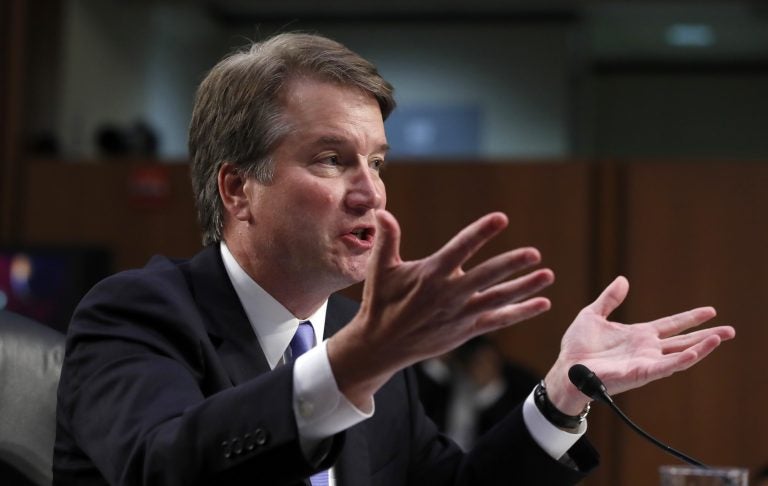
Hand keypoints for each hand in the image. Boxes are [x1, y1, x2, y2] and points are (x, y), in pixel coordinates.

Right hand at [328, 209, 554, 406]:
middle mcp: (449, 294)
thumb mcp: (380, 269)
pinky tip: (542, 303)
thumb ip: (387, 239)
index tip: (501, 218)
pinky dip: (521, 312)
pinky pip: (499, 320)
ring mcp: (460, 314)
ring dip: (524, 288)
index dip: (481, 232)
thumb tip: (382, 211)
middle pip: (486, 276)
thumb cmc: (380, 302)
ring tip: (548, 275)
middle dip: (511, 264)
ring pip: (498, 299)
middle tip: (534, 254)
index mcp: (430, 274)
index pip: (461, 248)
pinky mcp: (466, 330)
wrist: (381, 345)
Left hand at [544, 276, 735, 414]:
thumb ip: (609, 299)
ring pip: (681, 354)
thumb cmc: (577, 346)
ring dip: (702, 347)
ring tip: (721, 338)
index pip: (671, 324)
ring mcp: (646, 361)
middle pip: (683, 340)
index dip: (690, 318)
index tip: (710, 311)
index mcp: (638, 335)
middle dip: (707, 336)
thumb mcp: (592, 314)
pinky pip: (666, 367)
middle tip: (730, 330)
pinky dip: (683, 360)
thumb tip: (623, 280)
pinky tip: (697, 352)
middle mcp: (646, 349)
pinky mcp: (641, 373)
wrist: (566, 369)